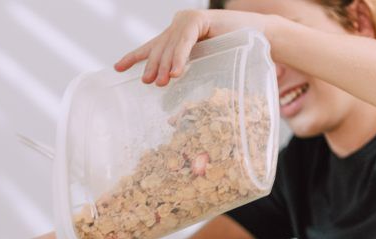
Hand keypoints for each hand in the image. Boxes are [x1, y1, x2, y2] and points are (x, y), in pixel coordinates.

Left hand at [115, 9, 272, 86]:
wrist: (258, 38)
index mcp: (175, 35)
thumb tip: (163, 83)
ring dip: (166, 65)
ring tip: (162, 82)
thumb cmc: (230, 52)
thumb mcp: (200, 61)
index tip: (117, 68)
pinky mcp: (198, 19)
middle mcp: (178, 24)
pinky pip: (185, 41)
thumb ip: (181, 65)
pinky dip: (180, 57)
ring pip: (170, 46)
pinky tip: (177, 72)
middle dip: (152, 66)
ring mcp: (187, 19)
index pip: (150, 46)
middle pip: (158, 48)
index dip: (133, 57)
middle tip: (148, 83)